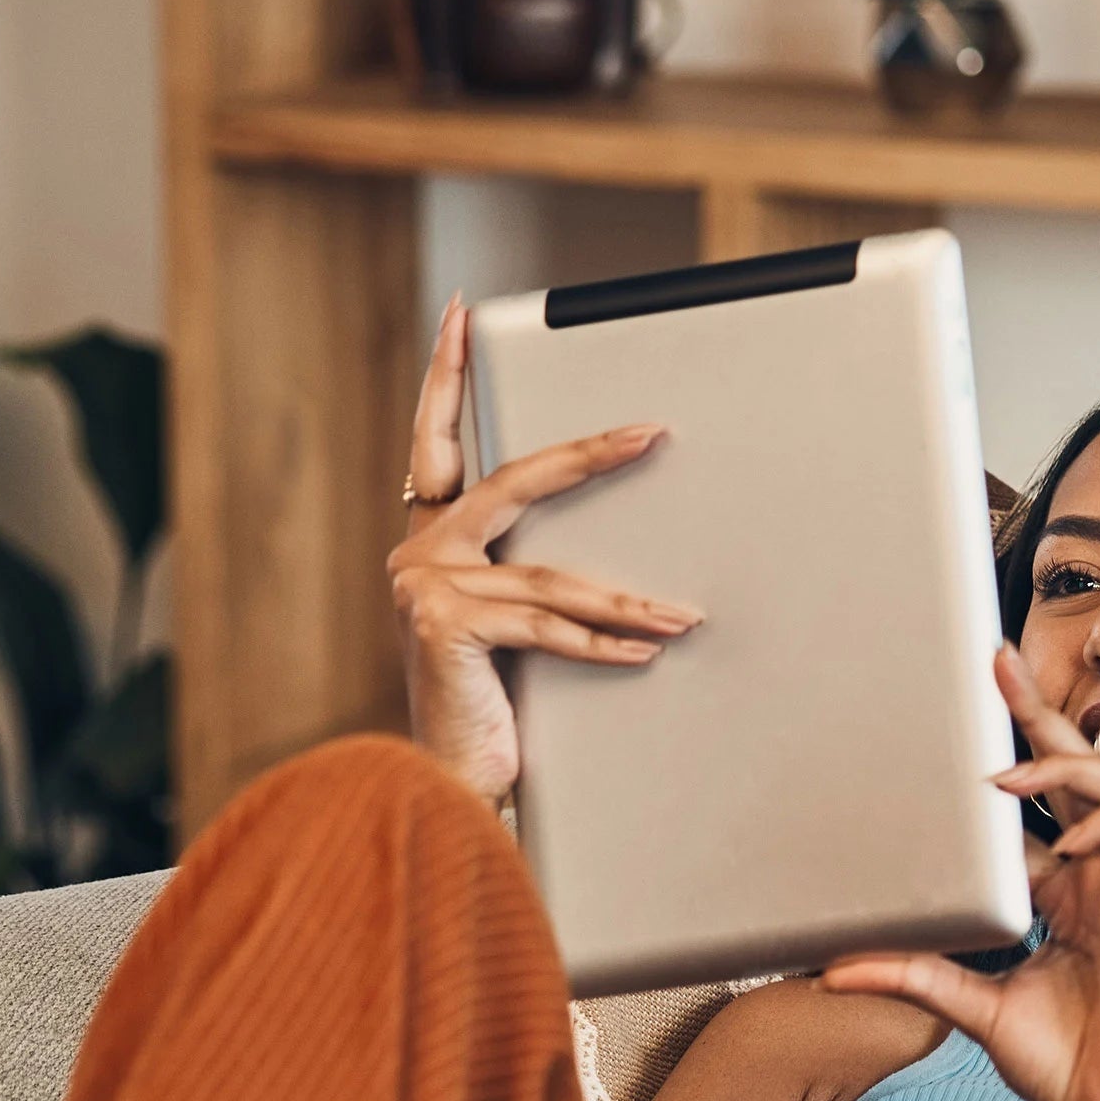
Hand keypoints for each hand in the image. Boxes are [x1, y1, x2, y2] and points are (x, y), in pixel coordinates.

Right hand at [387, 294, 703, 803]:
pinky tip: (648, 650)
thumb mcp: (510, 631)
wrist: (451, 784)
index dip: (444, 377)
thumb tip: (619, 560)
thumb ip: (533, 582)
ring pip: (549, 575)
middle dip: (586, 457)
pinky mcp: (443, 627)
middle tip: (649, 434)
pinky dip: (602, 642)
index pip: (435, 442)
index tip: (459, 315)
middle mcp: (418, 555)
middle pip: (511, 483)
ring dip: (625, 600)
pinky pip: (545, 626)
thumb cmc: (488, 708)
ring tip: (681, 616)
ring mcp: (424, 588)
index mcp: (431, 541)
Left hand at [822, 643, 1099, 1100]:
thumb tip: (833, 970)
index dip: (1014, 749)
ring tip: (1007, 782)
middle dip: (1041, 714)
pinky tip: (1066, 849)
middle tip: (999, 663)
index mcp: (1061, 892)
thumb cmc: (1057, 1063)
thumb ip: (913, 975)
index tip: (976, 701)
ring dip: (1066, 771)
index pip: (1038, 803)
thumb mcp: (969, 1007)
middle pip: (1079, 772)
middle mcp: (1098, 877)